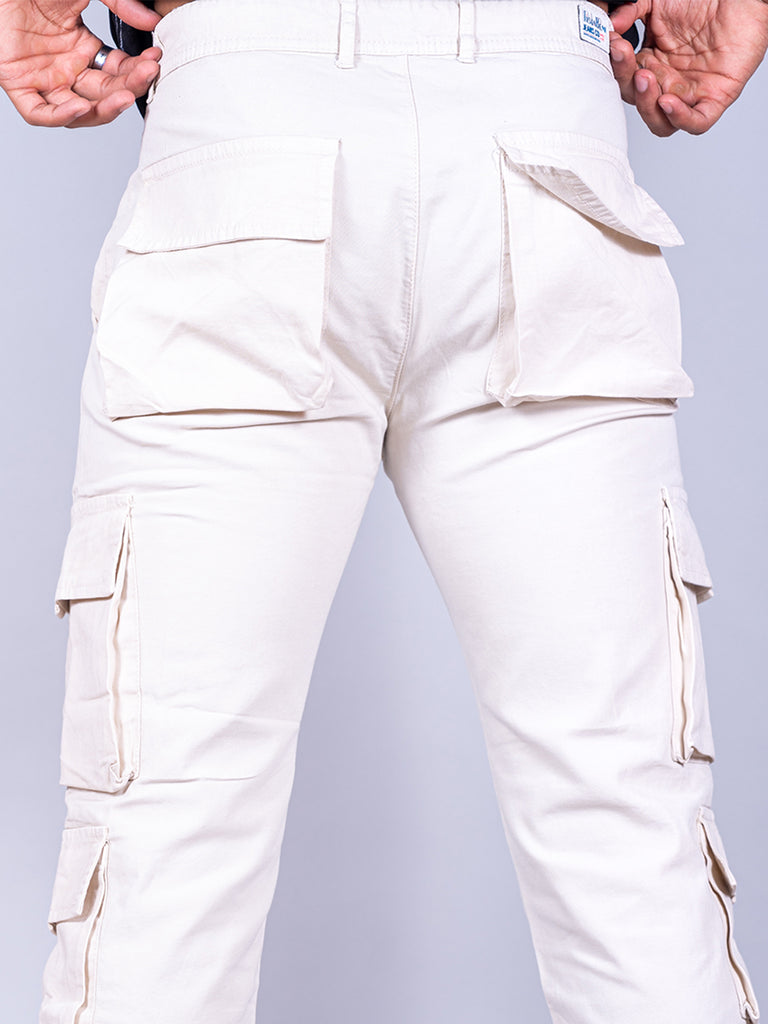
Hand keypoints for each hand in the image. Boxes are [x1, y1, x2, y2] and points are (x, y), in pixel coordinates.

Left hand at [0, 0, 161, 127]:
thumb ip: (119, 4)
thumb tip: (151, 20)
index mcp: (80, 49)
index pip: (117, 73)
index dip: (136, 73)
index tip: (152, 63)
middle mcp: (65, 68)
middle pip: (103, 95)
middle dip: (127, 90)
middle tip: (144, 78)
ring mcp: (42, 78)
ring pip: (77, 113)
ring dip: (103, 111)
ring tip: (121, 98)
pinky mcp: (17, 83)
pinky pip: (40, 112)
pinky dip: (61, 116)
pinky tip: (81, 107)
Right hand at [609, 0, 767, 135]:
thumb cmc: (704, 0)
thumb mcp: (659, 3)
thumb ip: (633, 12)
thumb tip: (611, 27)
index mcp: (653, 64)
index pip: (625, 81)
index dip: (618, 68)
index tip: (614, 46)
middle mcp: (669, 83)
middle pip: (639, 104)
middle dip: (628, 85)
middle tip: (629, 61)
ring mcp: (691, 93)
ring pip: (661, 123)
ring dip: (647, 106)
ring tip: (645, 78)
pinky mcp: (716, 98)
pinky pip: (696, 122)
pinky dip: (680, 118)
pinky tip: (667, 102)